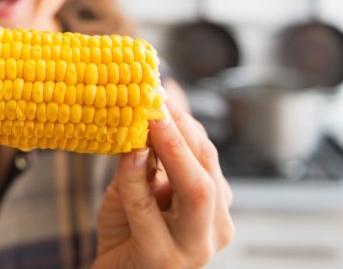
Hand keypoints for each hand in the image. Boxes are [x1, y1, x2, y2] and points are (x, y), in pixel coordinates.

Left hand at [94, 95, 233, 268]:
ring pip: (195, 191)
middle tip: (158, 100)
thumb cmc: (127, 230)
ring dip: (172, 149)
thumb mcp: (141, 186)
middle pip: (209, 171)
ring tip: (150, 119)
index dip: (185, 122)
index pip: (207, 156)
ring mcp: (194, 248)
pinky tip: (130, 154)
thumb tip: (154, 104)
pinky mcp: (163, 259)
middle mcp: (214, 228)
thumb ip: (150, 156)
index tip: (160, 91)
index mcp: (215, 205)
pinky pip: (149, 211)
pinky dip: (136, 179)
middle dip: (184, 131)